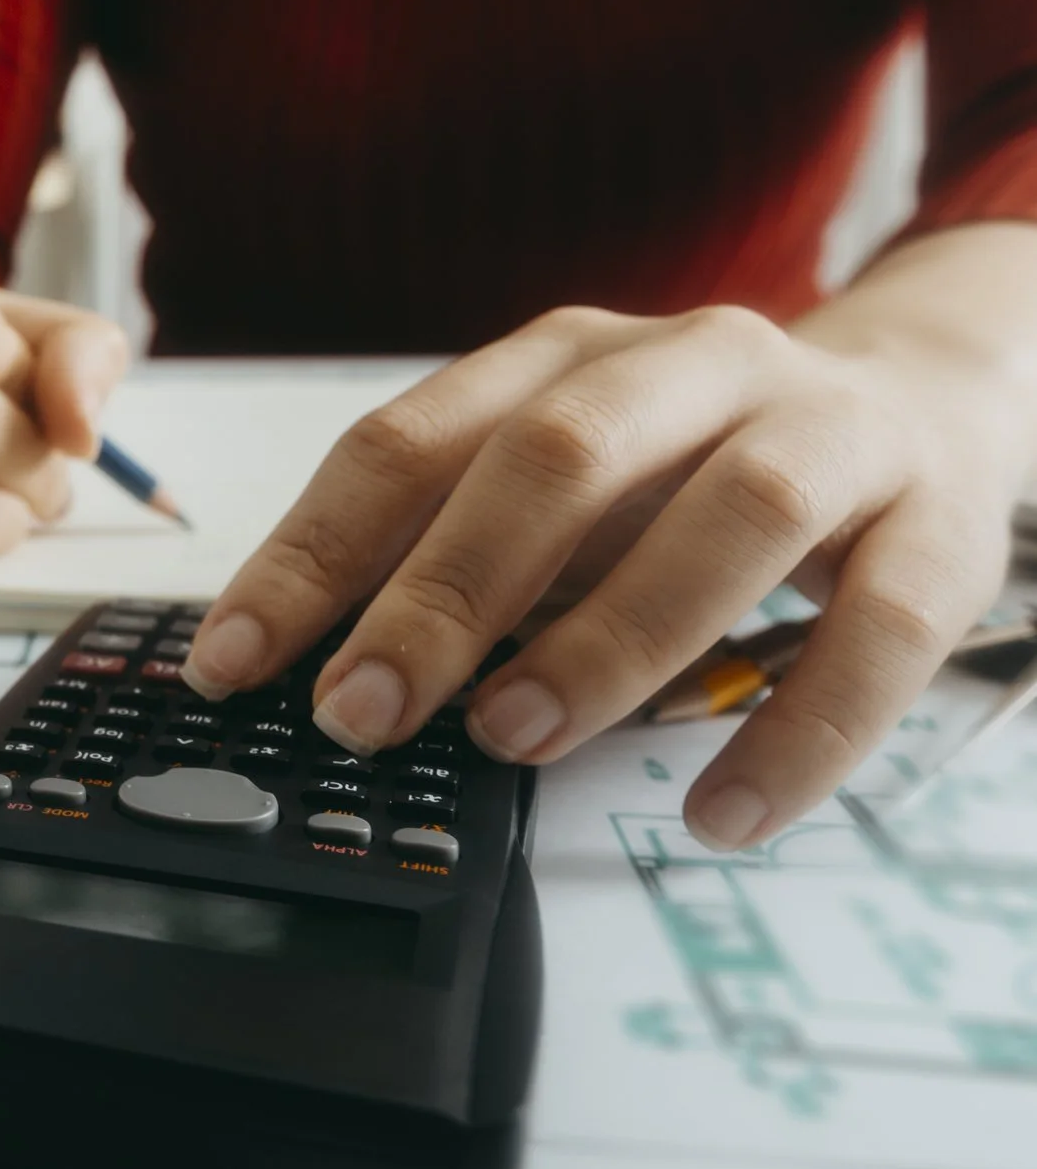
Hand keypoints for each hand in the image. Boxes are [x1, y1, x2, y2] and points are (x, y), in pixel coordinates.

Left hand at [180, 300, 1031, 850]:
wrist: (925, 402)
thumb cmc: (696, 463)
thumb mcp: (556, 486)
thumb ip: (449, 550)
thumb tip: (312, 667)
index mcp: (568, 356)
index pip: (409, 442)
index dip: (311, 553)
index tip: (231, 661)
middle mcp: (694, 366)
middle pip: (558, 457)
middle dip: (445, 590)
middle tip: (363, 709)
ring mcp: (827, 432)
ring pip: (731, 515)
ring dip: (609, 637)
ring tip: (514, 740)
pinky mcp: (938, 523)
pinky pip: (878, 630)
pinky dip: (801, 729)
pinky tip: (723, 812)